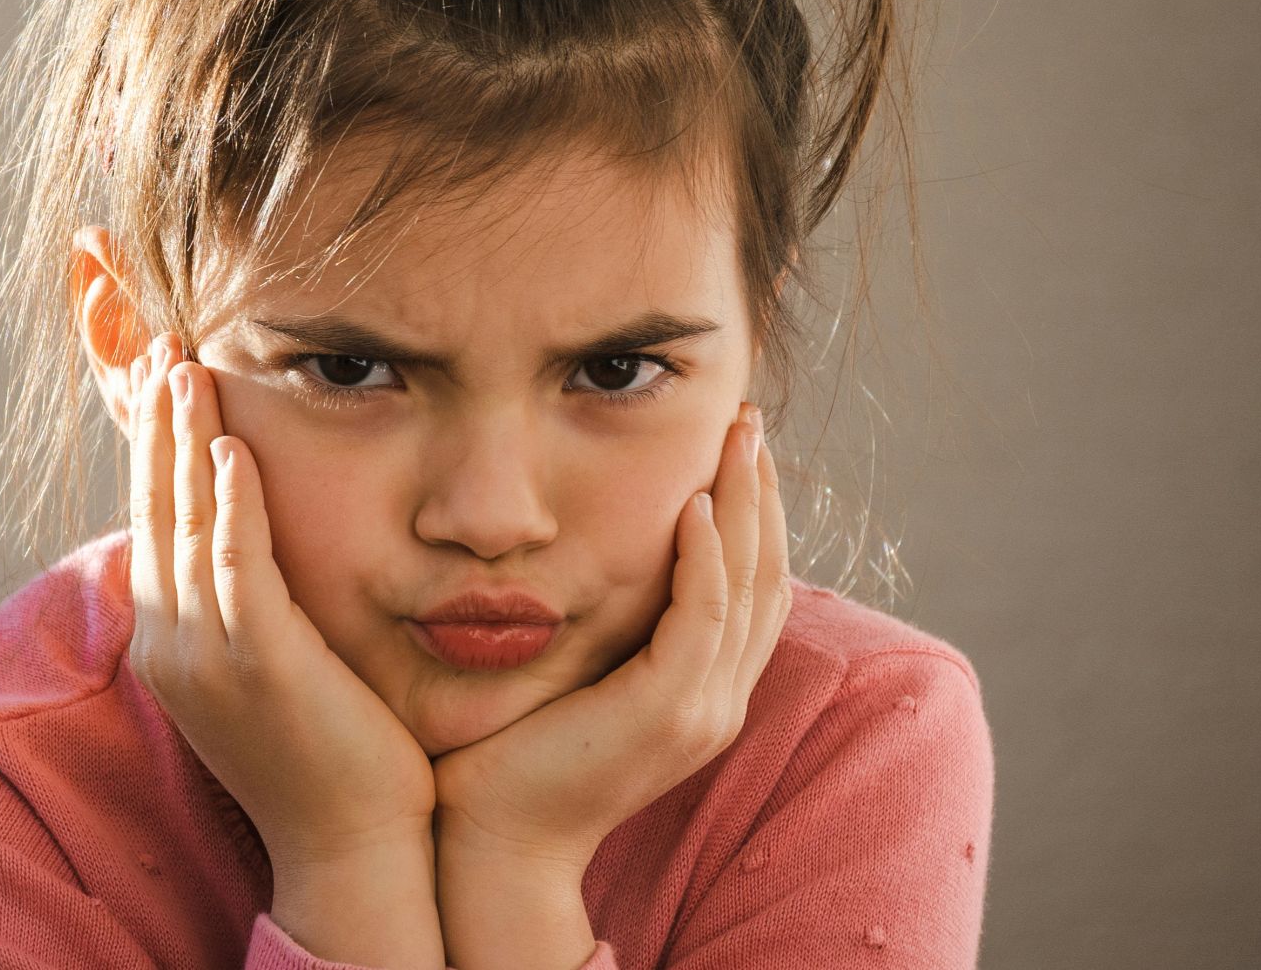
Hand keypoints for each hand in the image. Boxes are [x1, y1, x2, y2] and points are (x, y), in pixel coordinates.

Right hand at [126, 332, 437, 872]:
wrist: (353, 845)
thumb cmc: (330, 751)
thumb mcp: (270, 665)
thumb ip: (252, 599)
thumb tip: (251, 537)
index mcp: (171, 641)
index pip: (153, 519)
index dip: (154, 445)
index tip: (162, 373)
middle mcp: (171, 644)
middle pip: (154, 508)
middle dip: (157, 424)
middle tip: (161, 344)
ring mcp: (206, 657)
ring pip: (185, 525)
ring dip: (184, 440)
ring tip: (185, 365)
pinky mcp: (256, 666)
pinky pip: (236, 569)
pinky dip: (230, 505)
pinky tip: (232, 447)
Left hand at [431, 403, 792, 867]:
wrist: (494, 839)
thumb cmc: (511, 754)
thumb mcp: (575, 674)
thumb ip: (605, 624)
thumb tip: (591, 550)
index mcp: (704, 691)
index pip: (753, 587)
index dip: (755, 514)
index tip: (738, 447)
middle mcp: (718, 700)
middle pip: (766, 576)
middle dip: (762, 492)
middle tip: (749, 420)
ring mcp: (702, 709)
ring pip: (747, 587)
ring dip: (745, 505)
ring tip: (736, 438)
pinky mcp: (669, 712)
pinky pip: (703, 618)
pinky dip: (704, 557)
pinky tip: (694, 504)